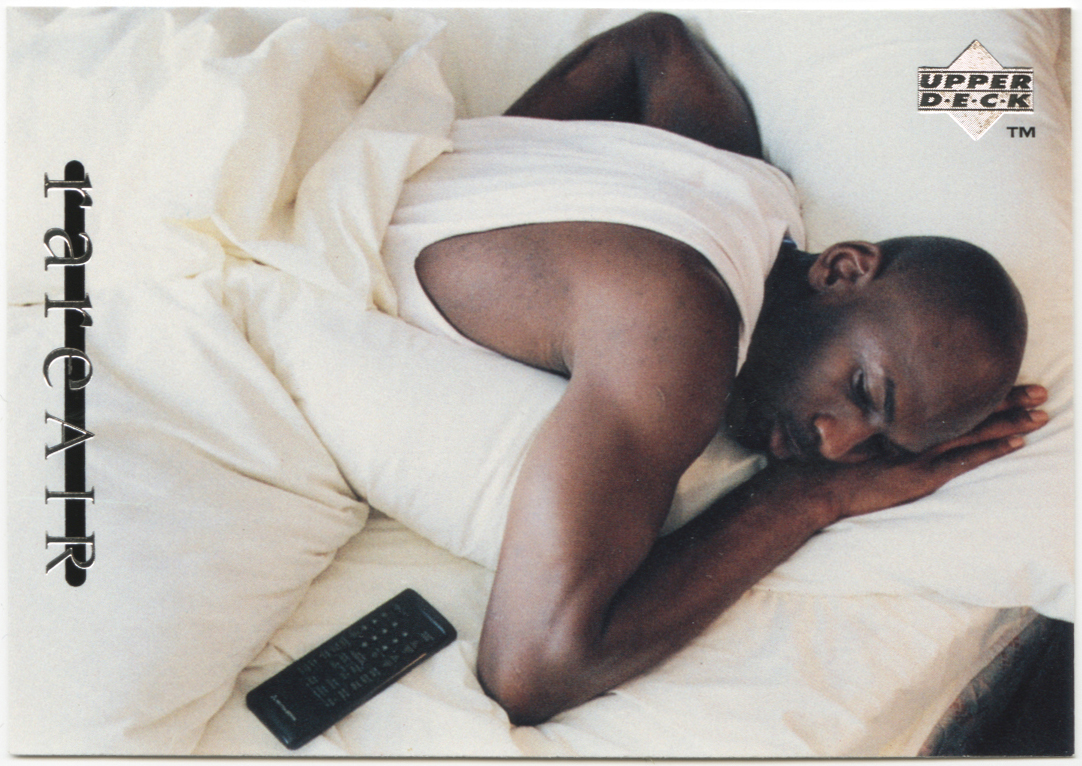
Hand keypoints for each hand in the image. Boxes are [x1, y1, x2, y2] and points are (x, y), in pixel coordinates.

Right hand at [773, 385, 1048, 522]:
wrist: (814, 485)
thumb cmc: (827, 463)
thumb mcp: (851, 438)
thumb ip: (872, 428)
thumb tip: (883, 419)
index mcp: (900, 419)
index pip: (950, 401)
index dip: (982, 390)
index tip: (1009, 380)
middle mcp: (913, 430)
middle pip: (971, 410)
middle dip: (1010, 399)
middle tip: (1042, 390)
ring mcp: (919, 451)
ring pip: (975, 431)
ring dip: (1011, 421)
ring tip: (1042, 413)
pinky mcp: (920, 474)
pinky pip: (965, 459)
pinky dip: (992, 448)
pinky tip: (1017, 442)